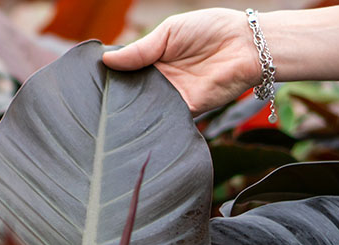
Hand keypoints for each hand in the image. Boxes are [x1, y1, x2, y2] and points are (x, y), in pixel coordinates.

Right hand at [103, 8, 261, 114]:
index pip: (125, 71)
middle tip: (94, 98)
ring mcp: (173, 96)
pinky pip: (164, 119)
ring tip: (107, 111)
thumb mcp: (169, 32)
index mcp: (154, 59)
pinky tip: (134, 119)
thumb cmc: (212, 29)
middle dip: (115, 95)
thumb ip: (140, 50)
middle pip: (130, 92)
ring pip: (143, 108)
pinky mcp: (187, 110)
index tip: (89, 79)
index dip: (110, 75)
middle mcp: (161, 80)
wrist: (249, 44)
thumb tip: (106, 60)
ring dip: (129, 109)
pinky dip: (151, 120)